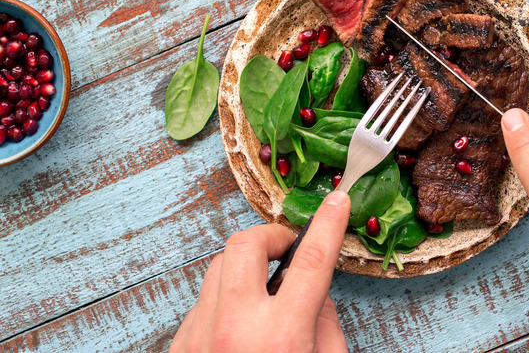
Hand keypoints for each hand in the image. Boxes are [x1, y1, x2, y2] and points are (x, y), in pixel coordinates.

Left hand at [169, 190, 350, 351]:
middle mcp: (235, 328)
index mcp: (281, 336)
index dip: (328, 225)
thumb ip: (325, 325)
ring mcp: (201, 335)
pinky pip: (203, 302)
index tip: (336, 202)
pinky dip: (225, 301)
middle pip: (246, 245)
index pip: (311, 261)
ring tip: (263, 291)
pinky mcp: (181, 345)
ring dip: (246, 268)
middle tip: (286, 250)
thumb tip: (317, 291)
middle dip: (270, 236)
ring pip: (219, 268)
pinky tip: (240, 323)